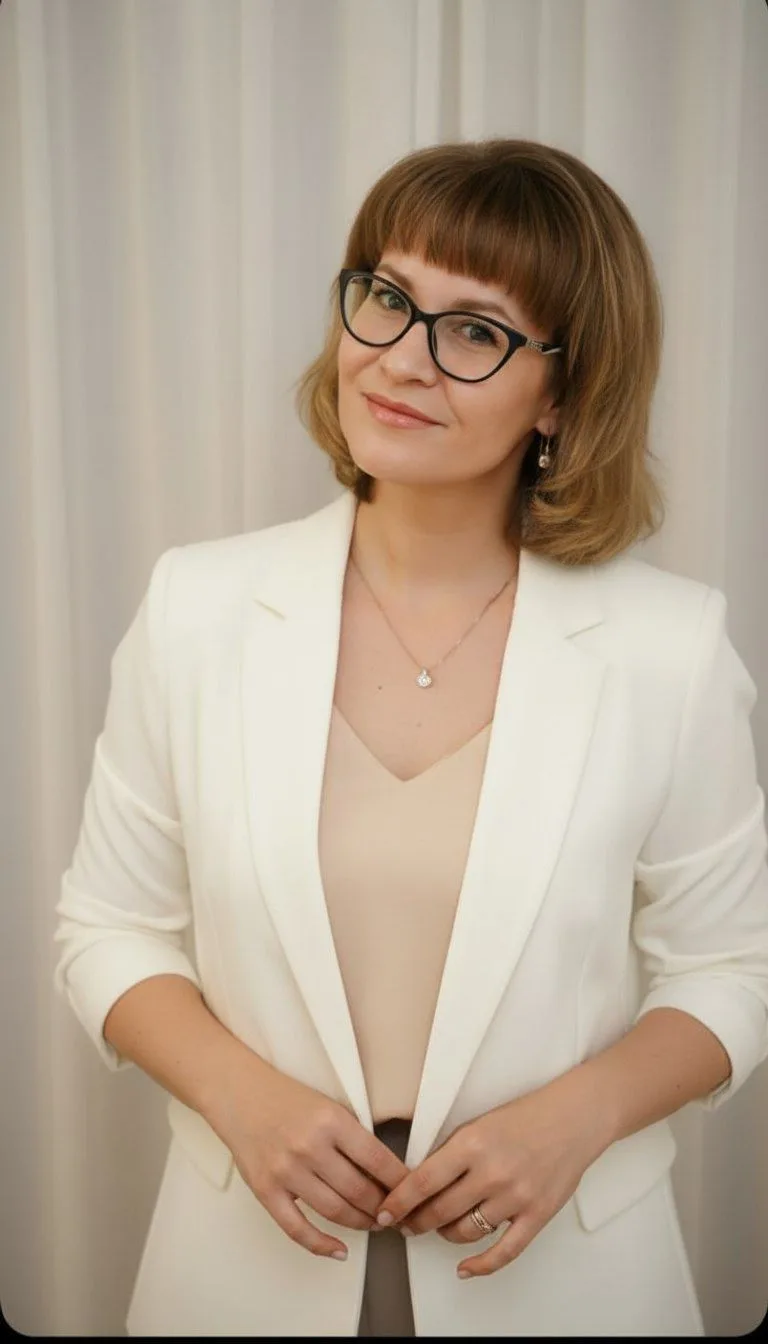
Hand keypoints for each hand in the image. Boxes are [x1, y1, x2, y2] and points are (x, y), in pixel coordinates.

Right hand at [208, 1061, 409, 1260]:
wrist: (238, 1092)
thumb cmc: (285, 1098)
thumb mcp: (328, 1106)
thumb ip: (352, 1137)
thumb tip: (385, 1174)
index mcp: (332, 1121)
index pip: (379, 1160)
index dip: (401, 1182)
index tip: (413, 1193)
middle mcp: (310, 1147)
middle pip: (361, 1191)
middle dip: (384, 1208)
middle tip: (395, 1213)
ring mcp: (287, 1171)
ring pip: (336, 1212)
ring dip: (361, 1224)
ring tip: (374, 1224)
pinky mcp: (266, 1190)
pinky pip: (298, 1228)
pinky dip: (321, 1244)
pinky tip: (339, 1249)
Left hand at [374, 1077, 611, 1277]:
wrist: (573, 1118)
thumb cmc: (526, 1117)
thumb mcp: (478, 1124)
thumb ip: (451, 1153)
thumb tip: (420, 1184)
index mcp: (472, 1144)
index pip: (423, 1181)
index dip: (399, 1202)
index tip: (384, 1212)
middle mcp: (492, 1172)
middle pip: (440, 1212)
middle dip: (416, 1222)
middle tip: (407, 1223)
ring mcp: (516, 1197)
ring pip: (465, 1232)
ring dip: (445, 1235)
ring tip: (439, 1228)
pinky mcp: (536, 1215)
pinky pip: (504, 1252)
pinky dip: (481, 1265)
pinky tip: (465, 1268)